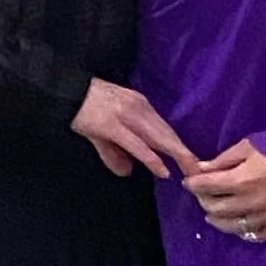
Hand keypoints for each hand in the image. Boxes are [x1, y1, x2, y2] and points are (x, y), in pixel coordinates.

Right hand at [71, 78, 198, 179]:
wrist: (65, 92)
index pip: (165, 129)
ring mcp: (126, 116)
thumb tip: (128, 171)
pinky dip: (152, 159)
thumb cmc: (85, 109)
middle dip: (185, 154)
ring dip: (177, 157)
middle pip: (167, 134)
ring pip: (158, 139)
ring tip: (191, 172)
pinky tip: (163, 170)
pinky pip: (137, 145)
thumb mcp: (104, 132)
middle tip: (201, 172)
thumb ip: (116, 152)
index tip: (193, 162)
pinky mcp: (112, 125)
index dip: (179, 146)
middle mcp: (139, 107)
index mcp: (140, 105)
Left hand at [183, 140, 265, 242]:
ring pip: (233, 227)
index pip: (207, 188)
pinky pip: (256, 235)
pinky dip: (242, 232)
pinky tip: (237, 226)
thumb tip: (201, 169)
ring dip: (218, 220)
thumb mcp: (249, 145)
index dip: (193, 184)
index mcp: (241, 181)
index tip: (188, 181)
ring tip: (212, 215)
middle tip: (201, 195)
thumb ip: (223, 160)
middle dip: (203, 201)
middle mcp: (250, 203)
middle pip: (216, 210)